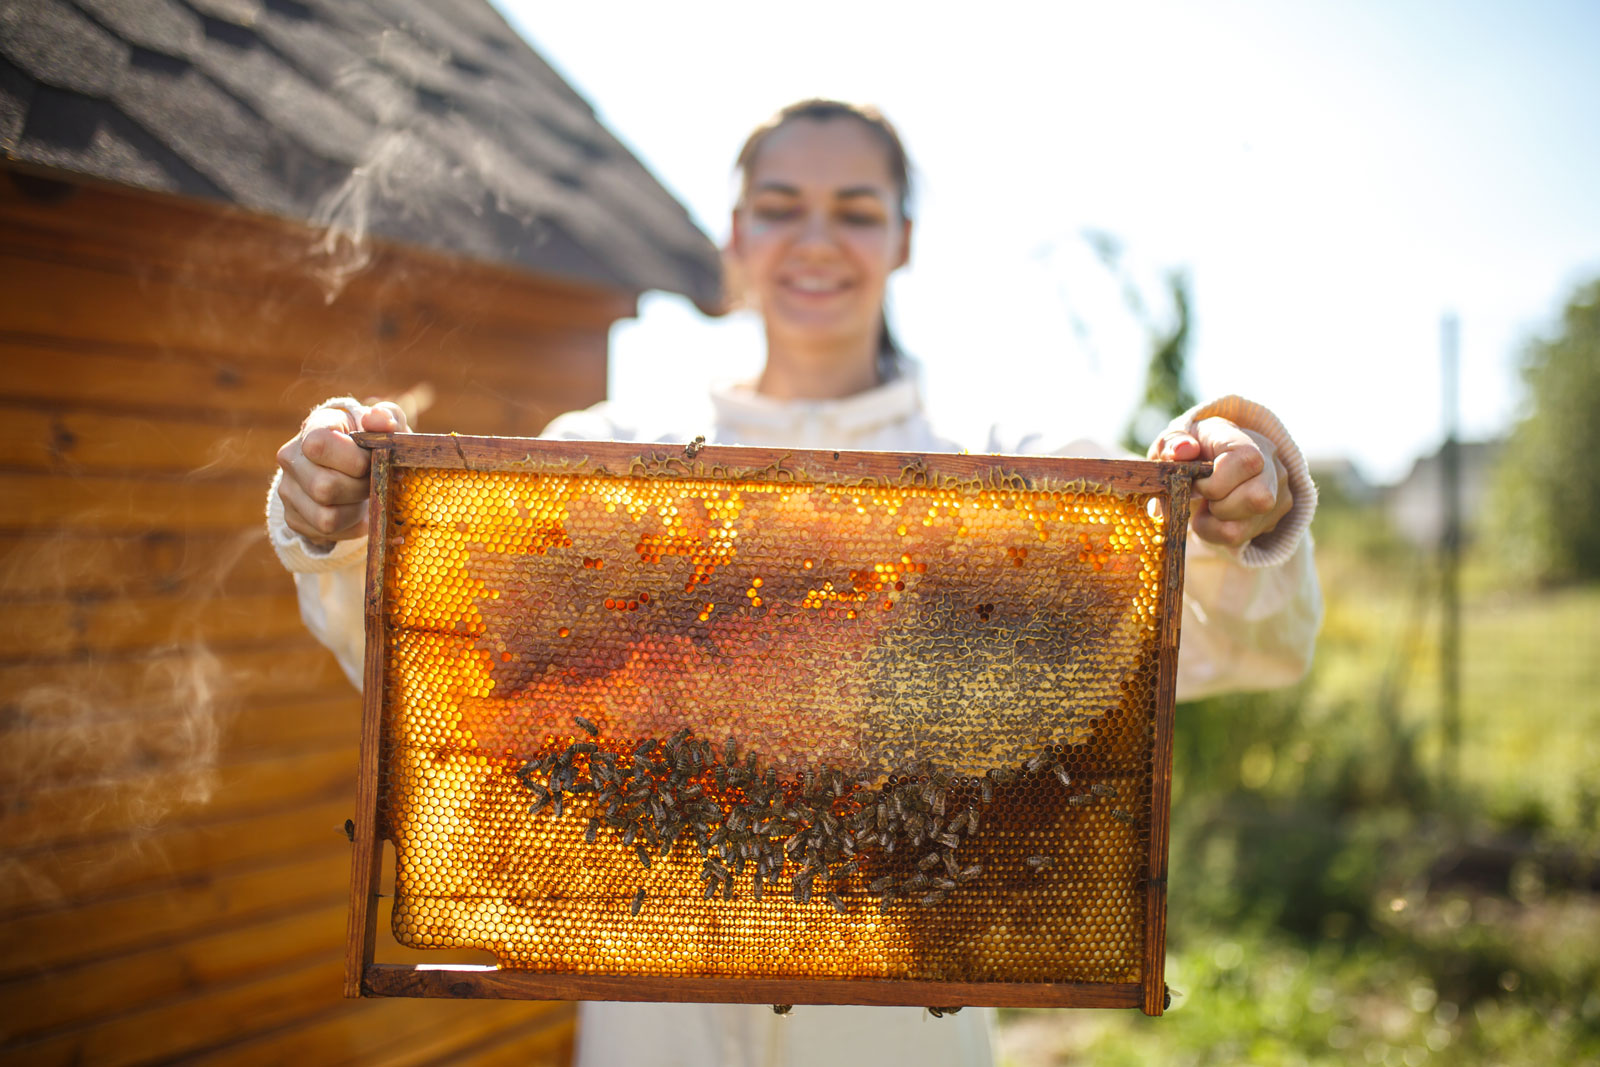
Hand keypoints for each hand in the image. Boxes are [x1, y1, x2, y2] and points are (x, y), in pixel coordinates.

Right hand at [276, 400, 409, 547]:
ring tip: (364, 497)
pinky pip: (325, 533)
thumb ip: (387, 418)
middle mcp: (291, 458)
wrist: (352, 467)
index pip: (319, 445)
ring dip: (355, 511)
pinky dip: (349, 527)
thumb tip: (378, 419)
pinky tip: (356, 512)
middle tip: (372, 482)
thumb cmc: (371, 443)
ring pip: (325, 517)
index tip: (372, 460)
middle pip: (324, 488)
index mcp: (313, 428)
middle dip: (360, 489)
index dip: (354, 460)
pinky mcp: (293, 517)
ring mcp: (288, 489)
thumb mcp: (385, 426)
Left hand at [1151, 417, 1291, 550]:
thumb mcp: (1173, 441)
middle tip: (1204, 497)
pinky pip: (1242, 537)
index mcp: (1244, 439)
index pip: (1247, 461)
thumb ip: (1172, 443)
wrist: (1208, 462)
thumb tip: (1183, 450)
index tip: (1197, 482)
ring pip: (1247, 526)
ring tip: (1208, 506)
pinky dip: (1217, 532)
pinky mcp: (1276, 513)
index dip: (1216, 482)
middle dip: (1218, 506)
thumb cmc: (1190, 452)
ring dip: (1215, 522)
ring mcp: (1279, 490)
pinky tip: (1215, 516)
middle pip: (1259, 499)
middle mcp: (1270, 463)